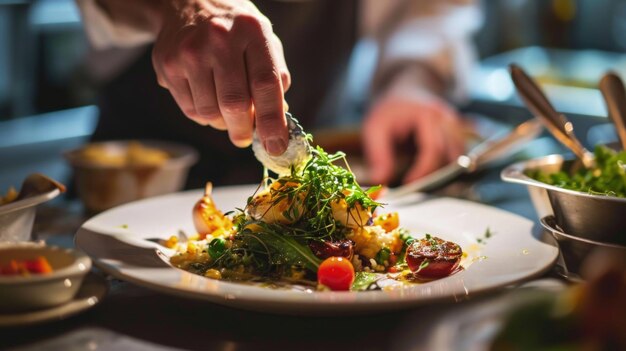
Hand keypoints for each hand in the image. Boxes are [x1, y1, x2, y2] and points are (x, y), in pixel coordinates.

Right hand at [152, 0, 289, 154]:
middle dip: (243, 131)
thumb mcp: (264, 40)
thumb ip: (275, 78)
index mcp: (252, 31)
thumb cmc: (235, 30)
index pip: (265, 84)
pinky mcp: (168, 65)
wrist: (188, 2)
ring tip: (226, 112)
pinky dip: (204, 115)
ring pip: (210, 112)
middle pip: (234, 104)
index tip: (277, 146)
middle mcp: (219, 39)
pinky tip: (208, 99)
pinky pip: (190, 109)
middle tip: (245, 138)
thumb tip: (277, 120)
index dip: (272, 121)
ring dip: (222, 123)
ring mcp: (190, 52)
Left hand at [363, 92, 464, 184]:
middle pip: (450, 155)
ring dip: (443, 173)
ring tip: (422, 182)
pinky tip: (431, 174)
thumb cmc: (389, 112)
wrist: (404, 92)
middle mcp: (447, 119)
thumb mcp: (374, 129)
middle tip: (416, 189)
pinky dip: (448, 168)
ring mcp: (456, 126)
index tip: (409, 185)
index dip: (423, 170)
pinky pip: (459, 156)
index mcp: (426, 114)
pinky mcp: (458, 134)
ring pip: (459, 157)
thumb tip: (381, 180)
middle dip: (434, 176)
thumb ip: (378, 155)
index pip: (433, 148)